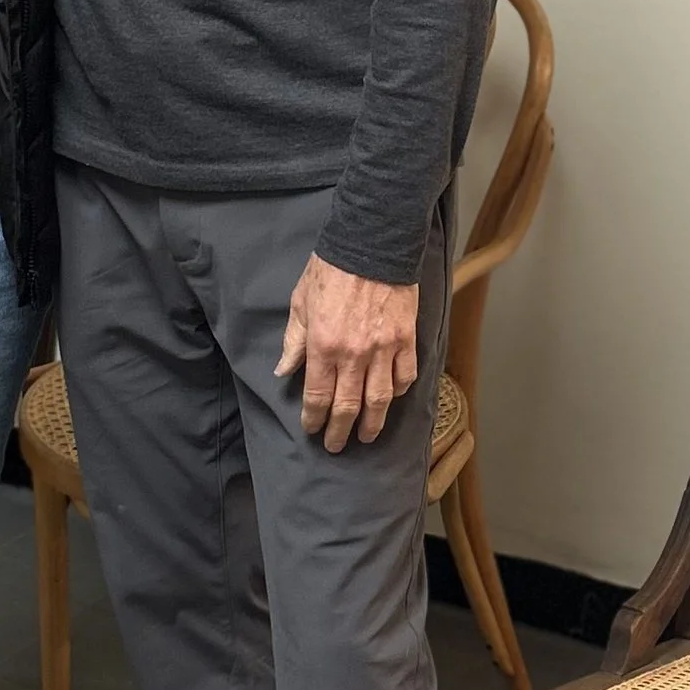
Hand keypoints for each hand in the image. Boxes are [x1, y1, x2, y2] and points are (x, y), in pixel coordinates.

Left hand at [275, 256, 419, 451]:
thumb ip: (294, 341)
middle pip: (348, 406)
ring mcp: (383, 349)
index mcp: (323, 346)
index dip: (314, 418)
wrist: (371, 244)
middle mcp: (353, 354)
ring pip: (380, 399)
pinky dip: (399, 390)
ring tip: (367, 436)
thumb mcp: (300, 303)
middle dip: (340, 430)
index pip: (318, 396)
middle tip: (336, 445)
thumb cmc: (331, 270)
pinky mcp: (406, 339)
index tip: (311, 430)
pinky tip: (391, 398)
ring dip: (373, 423)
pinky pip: (405, 375)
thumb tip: (284, 371)